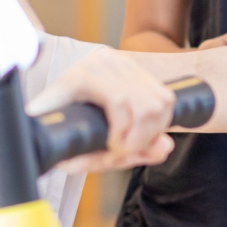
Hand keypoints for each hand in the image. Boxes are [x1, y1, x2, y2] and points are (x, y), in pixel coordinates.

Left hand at [28, 49, 176, 170]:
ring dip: (154, 132)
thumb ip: (91, 157)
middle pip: (144, 105)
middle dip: (141, 139)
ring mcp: (127, 65)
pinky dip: (162, 122)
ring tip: (136, 144)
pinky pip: (166, 99)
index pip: (118, 101)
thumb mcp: (62, 138)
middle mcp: (108, 64)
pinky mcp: (141, 70)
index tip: (114, 150)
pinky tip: (145, 133)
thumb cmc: (60, 118)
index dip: (122, 132)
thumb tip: (132, 161)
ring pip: (161, 103)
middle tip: (127, 152)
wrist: (62, 89)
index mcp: (82, 75)